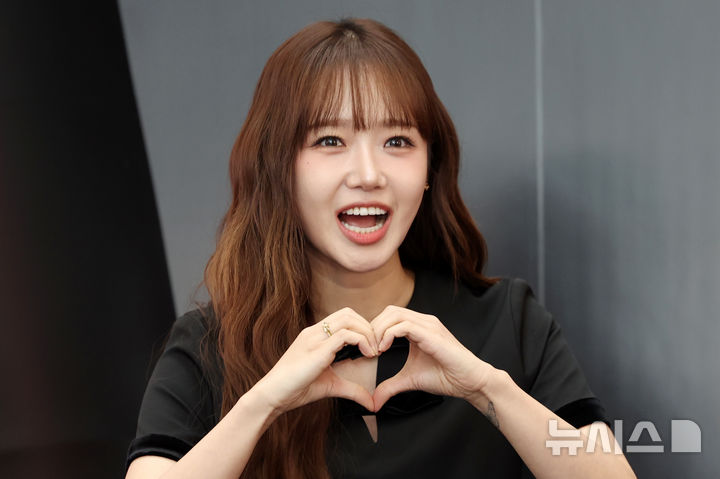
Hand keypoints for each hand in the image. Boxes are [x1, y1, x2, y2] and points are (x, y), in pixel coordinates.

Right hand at [253, 308, 378, 414]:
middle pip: (348, 313)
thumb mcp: (331, 386)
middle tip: (377, 346)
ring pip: (348, 319)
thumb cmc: (295, 389)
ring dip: (367, 332)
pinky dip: (362, 341)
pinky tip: (367, 355)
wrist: (272, 395)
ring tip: (373, 351)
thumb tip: (371, 403)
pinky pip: (345, 335)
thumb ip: (352, 390)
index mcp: (315, 335)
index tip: (372, 346)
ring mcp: (314, 338)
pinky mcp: (317, 349)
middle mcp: (314, 332)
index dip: (361, 327)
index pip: (343, 317)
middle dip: (367, 327)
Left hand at [370, 305, 494, 410]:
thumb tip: (373, 401)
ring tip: (375, 350)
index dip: (374, 330)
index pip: (389, 316)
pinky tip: (384, 350)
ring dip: (378, 330)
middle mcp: (423, 321)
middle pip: (389, 311)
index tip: (368, 350)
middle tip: (368, 348)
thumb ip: (390, 386)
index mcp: (418, 327)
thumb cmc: (446, 377)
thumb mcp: (410, 380)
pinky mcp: (431, 334)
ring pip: (394, 314)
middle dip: (373, 328)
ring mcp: (428, 325)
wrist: (470, 382)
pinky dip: (388, 335)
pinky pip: (404, 326)